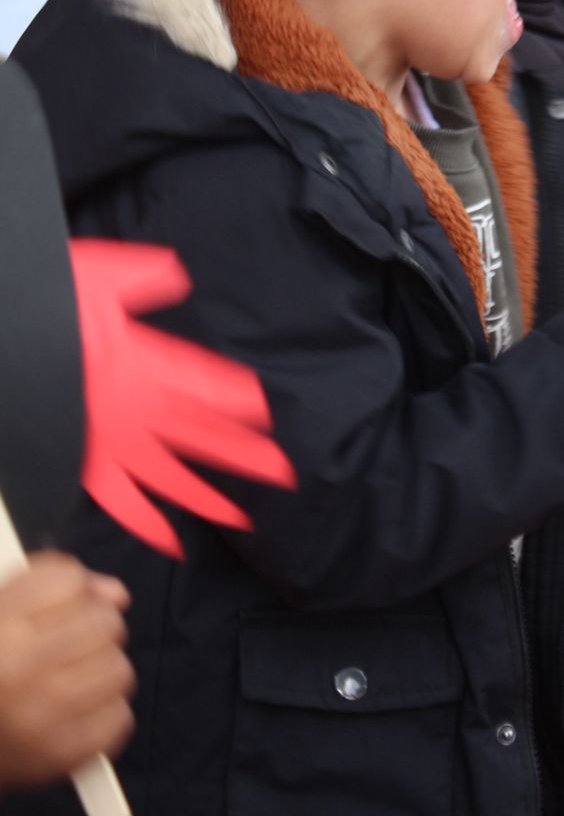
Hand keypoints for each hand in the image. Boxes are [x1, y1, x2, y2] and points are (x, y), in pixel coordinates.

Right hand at [0, 554, 134, 787]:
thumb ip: (48, 585)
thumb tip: (114, 593)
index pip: (67, 579)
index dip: (71, 589)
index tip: (62, 605)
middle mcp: (18, 666)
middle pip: (104, 620)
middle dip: (93, 627)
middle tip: (70, 645)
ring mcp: (41, 714)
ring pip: (118, 669)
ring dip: (101, 670)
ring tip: (71, 679)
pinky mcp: (60, 752)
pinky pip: (118, 716)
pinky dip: (103, 712)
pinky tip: (75, 710)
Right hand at [71, 241, 295, 559]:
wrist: (5, 339)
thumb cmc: (50, 305)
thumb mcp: (98, 276)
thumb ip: (141, 278)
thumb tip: (175, 273)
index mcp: (145, 363)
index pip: (204, 386)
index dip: (236, 400)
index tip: (267, 414)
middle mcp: (137, 409)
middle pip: (202, 435)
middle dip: (244, 454)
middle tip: (284, 474)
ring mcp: (113, 441)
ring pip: (171, 477)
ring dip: (207, 498)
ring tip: (242, 520)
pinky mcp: (87, 464)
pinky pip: (122, 501)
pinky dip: (147, 523)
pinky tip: (172, 542)